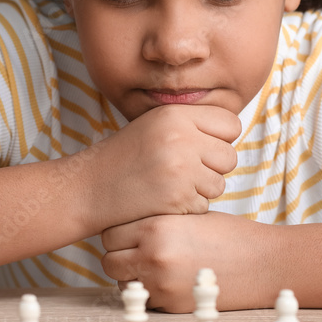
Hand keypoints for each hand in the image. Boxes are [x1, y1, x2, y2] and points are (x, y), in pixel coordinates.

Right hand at [84, 105, 240, 231]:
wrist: (89, 188)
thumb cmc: (124, 157)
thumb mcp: (155, 125)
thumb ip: (191, 124)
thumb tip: (232, 131)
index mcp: (176, 115)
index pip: (230, 124)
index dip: (221, 138)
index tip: (204, 147)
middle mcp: (181, 138)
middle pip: (229, 156)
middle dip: (214, 167)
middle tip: (188, 171)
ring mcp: (181, 170)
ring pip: (219, 184)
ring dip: (202, 189)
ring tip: (173, 184)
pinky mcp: (178, 198)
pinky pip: (204, 205)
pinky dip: (188, 207)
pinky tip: (164, 199)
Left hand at [100, 211, 272, 311]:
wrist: (266, 264)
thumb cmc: (232, 236)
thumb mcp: (191, 215)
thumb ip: (157, 221)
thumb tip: (127, 227)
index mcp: (158, 226)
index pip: (110, 233)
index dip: (118, 234)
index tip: (128, 234)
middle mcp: (154, 256)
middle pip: (109, 261)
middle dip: (119, 257)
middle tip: (136, 252)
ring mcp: (162, 285)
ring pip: (123, 284)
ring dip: (132, 277)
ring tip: (156, 267)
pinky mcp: (172, 307)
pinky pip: (145, 301)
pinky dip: (151, 293)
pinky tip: (171, 281)